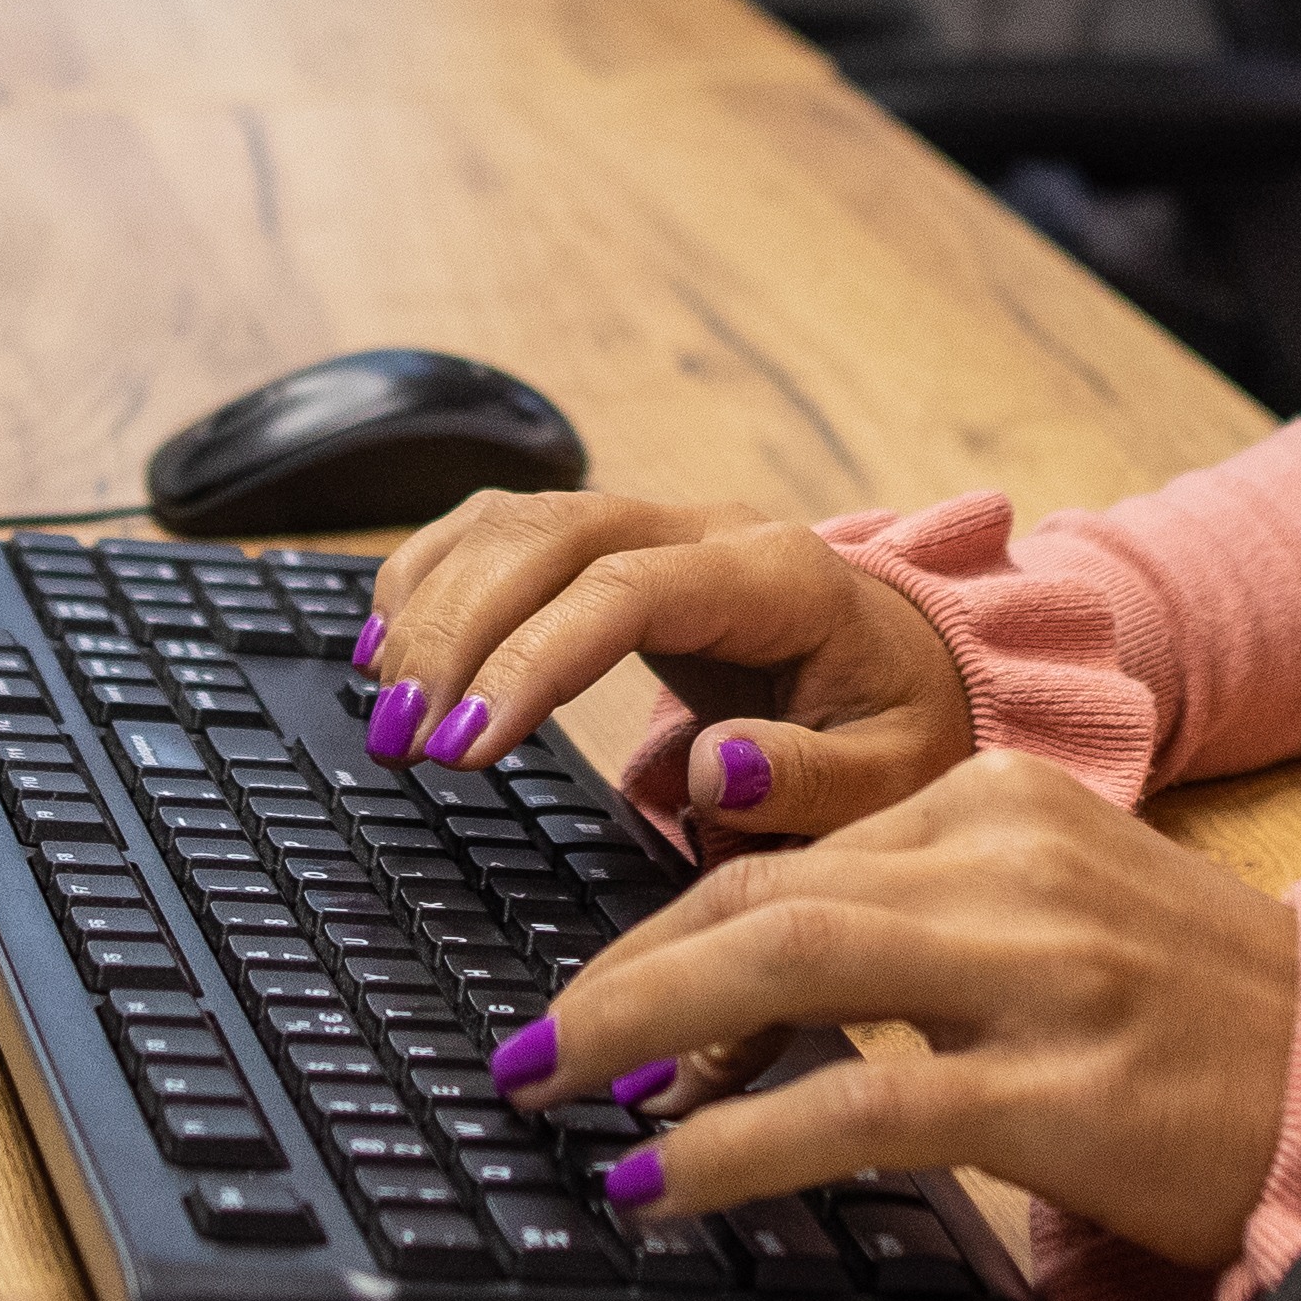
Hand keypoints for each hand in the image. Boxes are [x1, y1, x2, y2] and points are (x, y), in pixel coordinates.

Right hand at [356, 492, 971, 840]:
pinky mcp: (613, 547)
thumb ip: (814, 781)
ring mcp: (655, 528)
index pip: (624, 592)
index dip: (532, 661)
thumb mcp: (895, 779)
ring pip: (511, 519)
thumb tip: (713, 771)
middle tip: (401, 739)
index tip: (467, 749)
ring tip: (385, 704)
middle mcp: (707, 531)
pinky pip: (501, 531)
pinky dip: (433, 579)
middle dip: (456, 633)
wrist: (916, 670)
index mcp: (777, 578)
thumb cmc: (900, 729)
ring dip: (431, 605)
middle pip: (546, 537)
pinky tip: (389, 647)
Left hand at [489, 755, 1299, 1260]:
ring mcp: (1037, 969)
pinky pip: (862, 1101)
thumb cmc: (1202, 1014)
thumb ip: (916, 919)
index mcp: (997, 799)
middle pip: (760, 892)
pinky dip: (740, 1141)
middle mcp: (1009, 859)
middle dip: (616, 973)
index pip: (785, 853)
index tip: (587, 999)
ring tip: (549, 1087)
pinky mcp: (1059, 1085)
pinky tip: (669, 1178)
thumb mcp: (1052, 914)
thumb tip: (735, 992)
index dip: (660, 930)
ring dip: (637, 1027)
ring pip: (788, 960)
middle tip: (523, 1046)